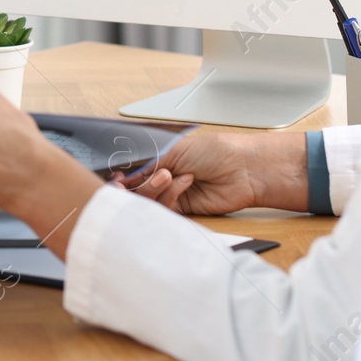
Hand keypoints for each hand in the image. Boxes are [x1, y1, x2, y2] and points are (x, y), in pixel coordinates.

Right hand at [112, 129, 308, 215]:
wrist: (244, 169)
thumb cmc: (216, 151)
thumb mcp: (174, 150)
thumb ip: (146, 163)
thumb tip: (122, 175)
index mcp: (159, 157)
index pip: (131, 170)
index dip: (121, 175)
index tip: (116, 176)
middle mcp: (163, 176)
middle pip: (134, 188)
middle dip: (135, 183)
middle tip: (132, 180)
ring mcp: (172, 193)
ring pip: (147, 200)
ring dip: (154, 188)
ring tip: (169, 176)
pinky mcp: (183, 210)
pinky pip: (165, 210)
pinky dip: (170, 196)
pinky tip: (183, 183)